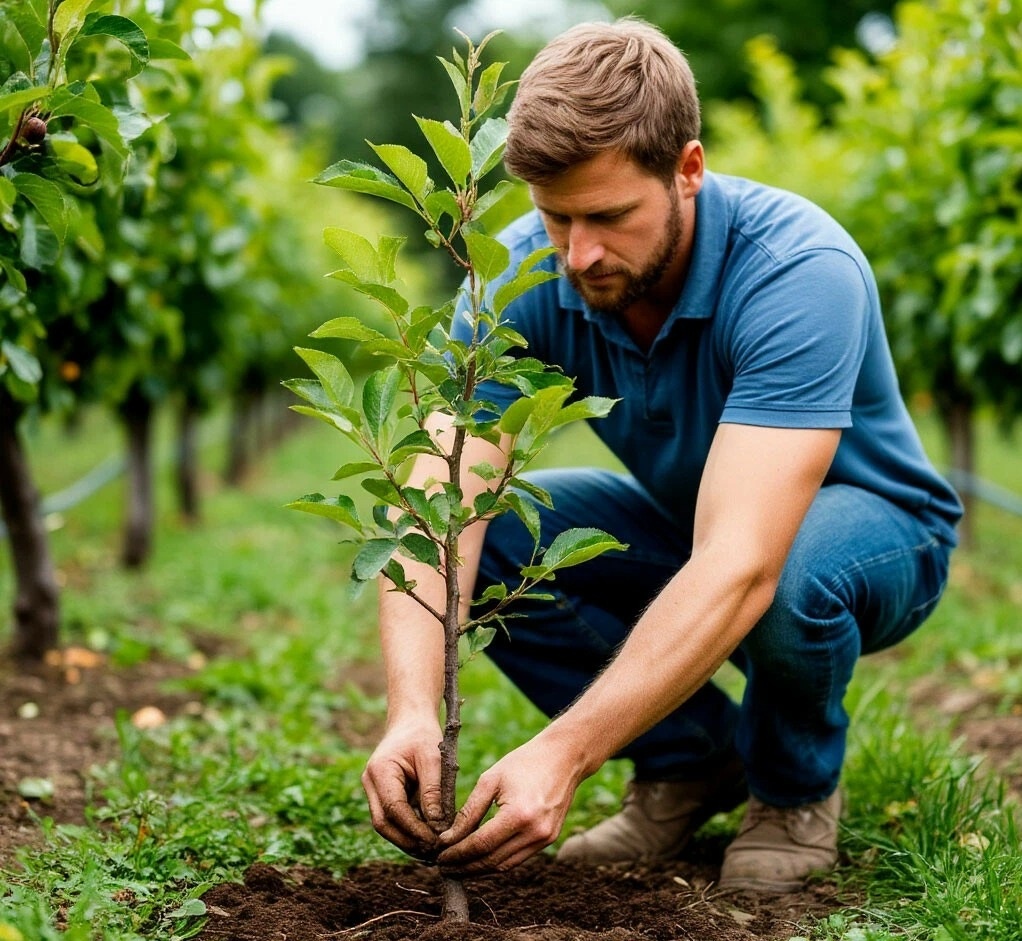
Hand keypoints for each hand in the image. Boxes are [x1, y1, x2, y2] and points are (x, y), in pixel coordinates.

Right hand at [361, 721, 444, 858]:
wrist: (411, 720)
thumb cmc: (423, 735)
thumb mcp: (434, 759)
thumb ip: (433, 792)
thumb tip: (437, 826)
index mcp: (380, 771)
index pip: (393, 809)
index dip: (413, 829)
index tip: (435, 841)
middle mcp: (370, 783)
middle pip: (383, 823)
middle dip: (407, 841)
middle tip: (433, 853)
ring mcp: (373, 790)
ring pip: (385, 824)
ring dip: (407, 839)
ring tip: (432, 851)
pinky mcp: (382, 794)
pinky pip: (392, 818)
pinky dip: (408, 829)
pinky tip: (426, 838)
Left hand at [435, 737, 581, 873]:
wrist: (563, 757)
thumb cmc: (524, 762)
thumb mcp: (491, 779)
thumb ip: (469, 811)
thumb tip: (448, 838)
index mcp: (519, 814)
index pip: (481, 845)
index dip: (457, 854)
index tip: (439, 855)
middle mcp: (535, 832)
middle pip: (492, 861)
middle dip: (464, 866)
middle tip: (443, 865)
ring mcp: (545, 839)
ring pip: (504, 865)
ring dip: (479, 869)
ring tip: (457, 865)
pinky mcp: (549, 839)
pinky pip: (517, 858)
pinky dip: (496, 861)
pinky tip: (479, 857)